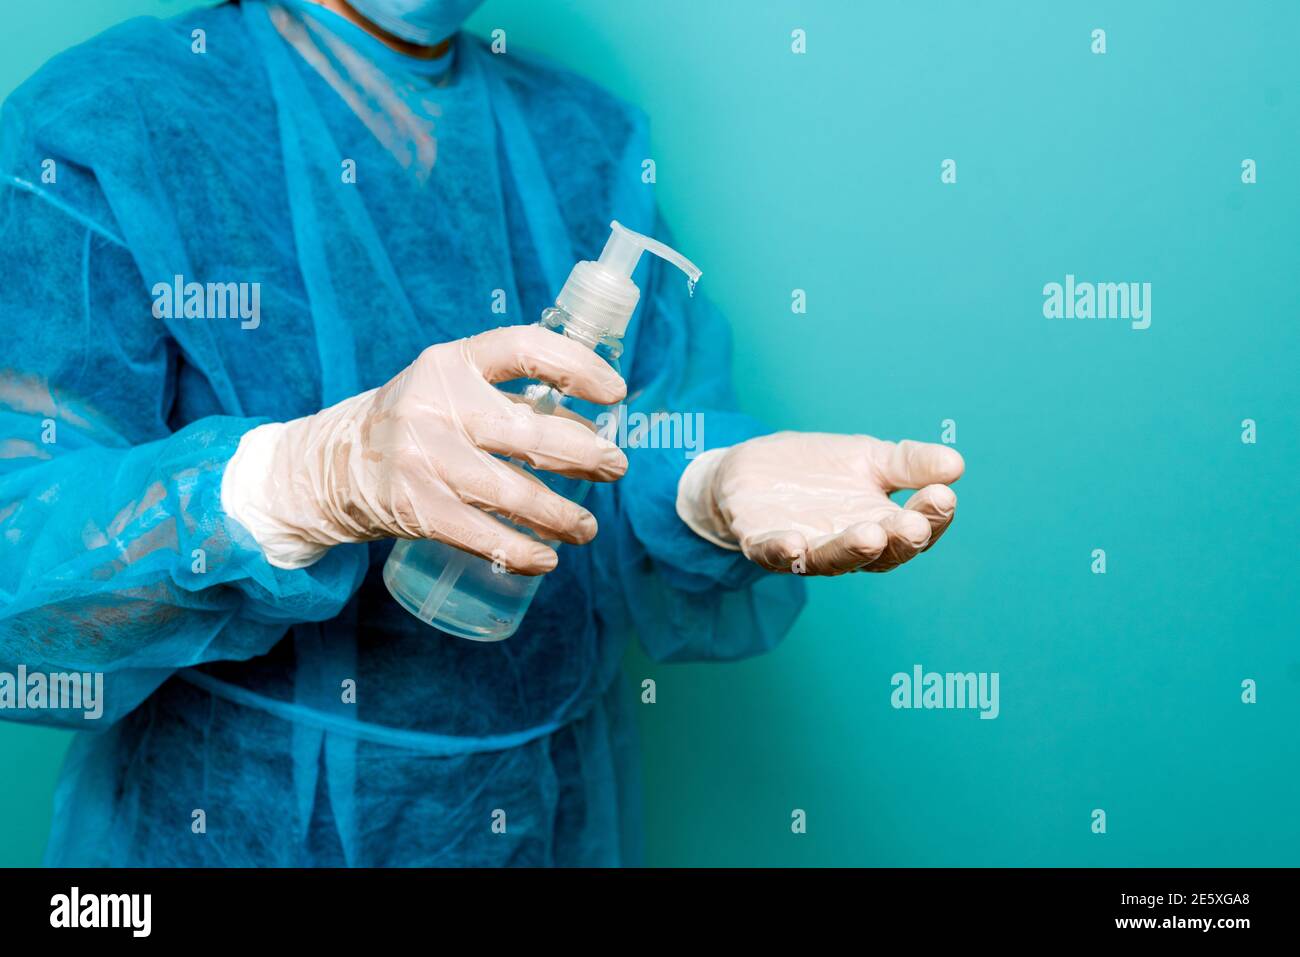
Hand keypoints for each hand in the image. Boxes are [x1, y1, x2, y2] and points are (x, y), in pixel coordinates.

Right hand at [221, 326, 627, 573]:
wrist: (333, 464)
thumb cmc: (419, 423)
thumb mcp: (451, 389)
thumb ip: (509, 397)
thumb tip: (590, 427)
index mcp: (452, 364)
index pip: (524, 349)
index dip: (577, 367)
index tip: (615, 392)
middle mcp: (437, 406)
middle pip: (532, 434)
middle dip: (587, 455)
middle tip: (614, 466)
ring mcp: (425, 460)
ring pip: (516, 494)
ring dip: (564, 516)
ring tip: (587, 526)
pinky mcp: (418, 509)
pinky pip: (485, 536)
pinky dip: (524, 552)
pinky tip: (548, 558)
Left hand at [676, 431, 963, 574]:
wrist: (752, 470)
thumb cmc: (818, 471)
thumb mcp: (868, 458)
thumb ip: (908, 464)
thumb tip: (957, 465)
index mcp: (878, 526)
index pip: (913, 531)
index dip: (931, 517)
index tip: (944, 494)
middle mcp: (844, 546)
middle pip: (878, 554)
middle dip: (897, 540)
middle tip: (914, 525)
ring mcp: (804, 547)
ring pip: (830, 559)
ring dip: (850, 550)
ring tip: (870, 535)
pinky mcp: (762, 543)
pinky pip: (773, 554)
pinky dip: (783, 552)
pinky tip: (794, 543)